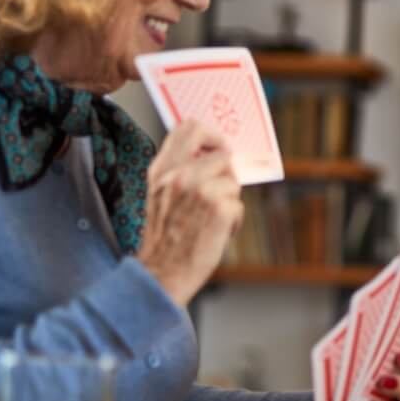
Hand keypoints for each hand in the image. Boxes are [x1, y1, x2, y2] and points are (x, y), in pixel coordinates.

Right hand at [137, 121, 241, 308]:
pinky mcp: (219, 208)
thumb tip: (215, 156)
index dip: (212, 135)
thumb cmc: (165, 238)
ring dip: (230, 201)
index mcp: (162, 169)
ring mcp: (200, 190)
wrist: (161, 273)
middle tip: (221, 192)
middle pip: (224, 154)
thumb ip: (180, 171)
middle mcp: (180, 175)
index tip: (219, 149)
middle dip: (227, 174)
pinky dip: (233, 221)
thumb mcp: (161, 195)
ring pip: (233, 181)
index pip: (189, 127)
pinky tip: (216, 233)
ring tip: (211, 220)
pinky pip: (238, 205)